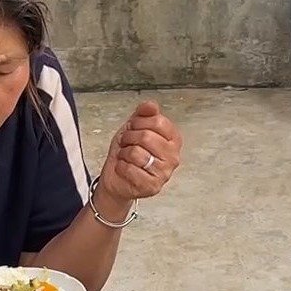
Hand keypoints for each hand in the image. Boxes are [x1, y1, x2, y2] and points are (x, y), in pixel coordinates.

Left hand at [94, 101, 181, 215]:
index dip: (139, 122)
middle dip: (128, 138)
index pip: (158, 121)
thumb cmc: (128, 152)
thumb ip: (144, 114)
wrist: (117, 176)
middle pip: (146, 136)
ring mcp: (164, 173)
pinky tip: (125, 169)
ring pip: (137, 153)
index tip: (133, 128)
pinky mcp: (153, 186)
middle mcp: (173, 157)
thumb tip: (151, 104)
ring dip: (124, 153)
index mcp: (173, 140)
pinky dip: (121, 167)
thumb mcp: (134, 128)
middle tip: (126, 144)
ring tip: (126, 157)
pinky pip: (130, 169)